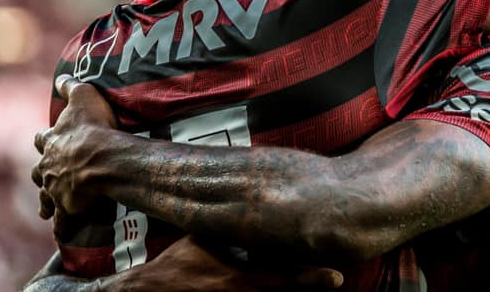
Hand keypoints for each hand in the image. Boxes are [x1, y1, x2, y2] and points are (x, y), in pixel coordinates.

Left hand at [33, 74, 117, 217]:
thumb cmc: (94, 126)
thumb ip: (71, 85)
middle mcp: (47, 166)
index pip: (42, 139)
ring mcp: (54, 189)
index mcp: (51, 142)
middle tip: (49, 175)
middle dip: (42, 172)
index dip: (46, 140)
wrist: (100, 159)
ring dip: (46, 201)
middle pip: (37, 171)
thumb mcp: (84, 96)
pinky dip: (61, 226)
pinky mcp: (65, 207)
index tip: (48, 140)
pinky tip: (62, 232)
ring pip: (45, 197)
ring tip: (47, 208)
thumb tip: (63, 75)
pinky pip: (61, 221)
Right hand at [115, 235, 343, 291]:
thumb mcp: (205, 239)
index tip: (338, 276)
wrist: (151, 290)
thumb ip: (230, 228)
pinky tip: (292, 288)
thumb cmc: (178, 262)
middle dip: (312, 287)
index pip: (284, 277)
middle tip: (337, 279)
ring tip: (323, 281)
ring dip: (297, 291)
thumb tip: (253, 207)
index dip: (312, 277)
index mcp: (240, 276)